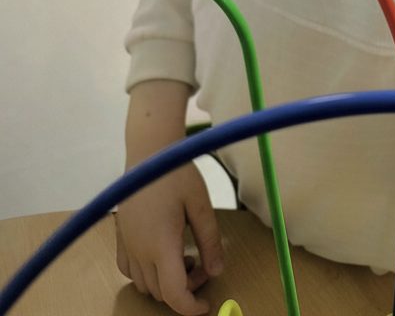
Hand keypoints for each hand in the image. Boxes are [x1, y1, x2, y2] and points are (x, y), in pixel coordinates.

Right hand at [115, 162, 223, 314]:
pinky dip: (145, 273)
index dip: (190, 308)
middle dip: (184, 289)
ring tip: (185, 256)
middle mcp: (140, 250)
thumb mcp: (200, 204)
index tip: (205, 305)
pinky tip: (162, 254)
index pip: (173, 294)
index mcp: (161, 244)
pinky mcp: (121, 236)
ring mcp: (127, 244)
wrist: (148, 151)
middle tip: (202, 265)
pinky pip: (128, 269)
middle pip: (161, 292)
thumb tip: (216, 270)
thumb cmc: (176, 172)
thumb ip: (209, 240)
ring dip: (165, 281)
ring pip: (144, 284)